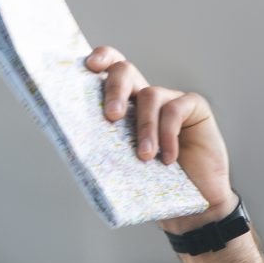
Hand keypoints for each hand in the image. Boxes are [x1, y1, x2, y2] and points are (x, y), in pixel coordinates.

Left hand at [84, 44, 234, 234]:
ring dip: (144, 128)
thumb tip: (69, 138)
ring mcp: (170, 99)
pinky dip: (167, 135)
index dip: (101, 60)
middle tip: (110, 116)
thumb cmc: (153, 185)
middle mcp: (144, 98)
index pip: (109, 73)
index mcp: (122, 107)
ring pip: (149, 96)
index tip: (89, 64)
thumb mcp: (121, 165)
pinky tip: (167, 159)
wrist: (193, 202)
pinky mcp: (194, 106)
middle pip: (125, 71)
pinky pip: (175, 109)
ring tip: (144, 157)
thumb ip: (103, 146)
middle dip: (114, 88)